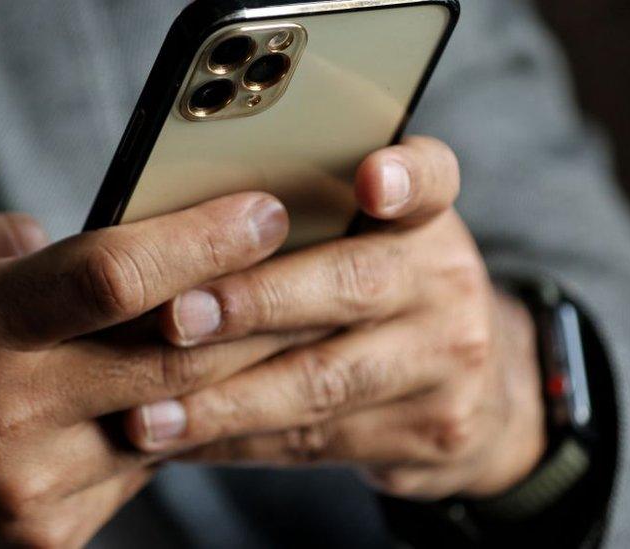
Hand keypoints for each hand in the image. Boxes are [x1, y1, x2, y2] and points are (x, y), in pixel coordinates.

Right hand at [0, 194, 317, 545]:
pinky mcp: (48, 535)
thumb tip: (92, 243)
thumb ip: (0, 245)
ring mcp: (33, 487)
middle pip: (175, 358)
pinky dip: (162, 427)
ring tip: (248, 326)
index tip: (263, 212)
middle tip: (299, 268)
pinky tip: (162, 396)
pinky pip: (138, 469)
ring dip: (217, 372)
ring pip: (170, 420)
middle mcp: (9, 414)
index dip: (203, 240)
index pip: (114, 276)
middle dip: (254, 309)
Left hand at [124, 136, 546, 499]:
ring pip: (323, 380)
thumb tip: (174, 223)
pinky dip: (237, 442)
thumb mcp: (366, 244)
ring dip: (227, 400)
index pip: (431, 177)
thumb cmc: (379, 297)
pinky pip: (315, 441)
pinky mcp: (430, 431)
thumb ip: (302, 223)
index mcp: (425, 218)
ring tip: (152, 413)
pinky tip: (182, 443)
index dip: (403, 175)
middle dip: (255, 303)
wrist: (477, 391)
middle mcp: (447, 280)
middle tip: (177, 319)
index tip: (370, 181)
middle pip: (352, 283)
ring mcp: (447, 361)